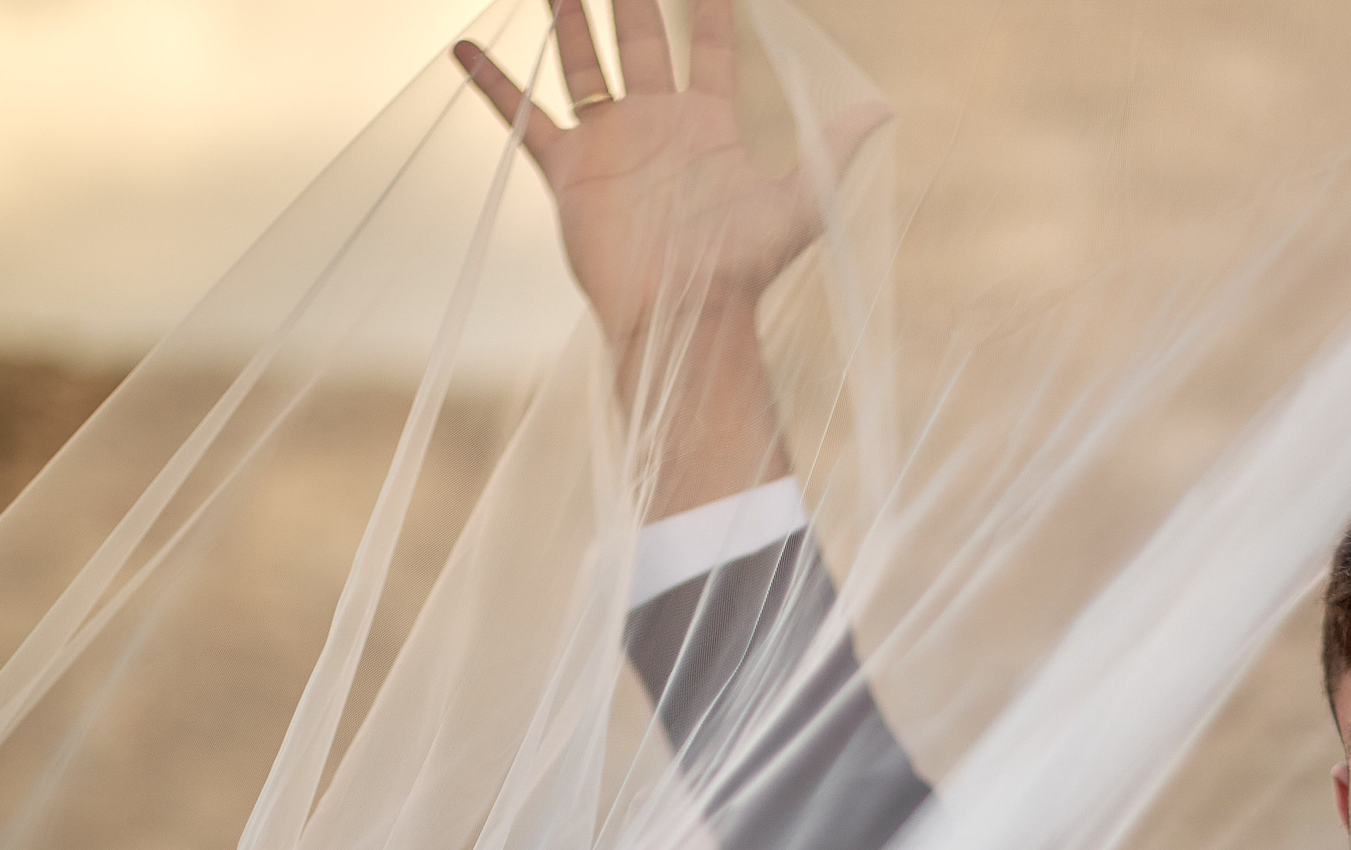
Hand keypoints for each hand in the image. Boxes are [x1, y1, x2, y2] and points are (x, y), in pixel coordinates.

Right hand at [454, 0, 888, 357]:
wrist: (682, 317)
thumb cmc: (741, 268)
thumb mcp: (799, 203)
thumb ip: (832, 149)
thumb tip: (885, 107)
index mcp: (708, 124)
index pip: (710, 44)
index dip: (710, 2)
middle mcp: (657, 123)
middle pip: (642, 37)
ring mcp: (610, 142)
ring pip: (582, 62)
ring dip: (569, 17)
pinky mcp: (569, 169)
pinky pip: (523, 117)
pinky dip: (492, 84)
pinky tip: (465, 47)